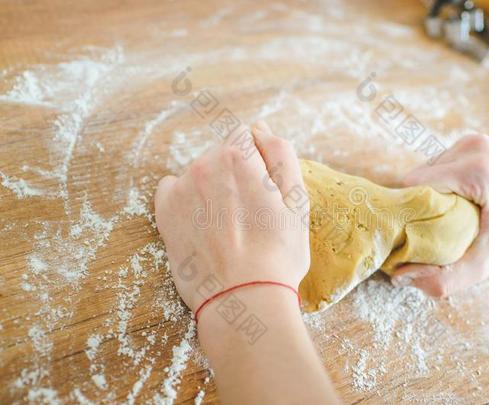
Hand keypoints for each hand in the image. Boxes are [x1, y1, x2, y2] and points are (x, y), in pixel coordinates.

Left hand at [154, 121, 309, 310]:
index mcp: (239, 156)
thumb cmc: (277, 253)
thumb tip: (261, 128)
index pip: (244, 136)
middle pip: (220, 154)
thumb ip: (280, 154)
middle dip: (234, 174)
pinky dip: (185, 199)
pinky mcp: (165, 211)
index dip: (257, 162)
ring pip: (199, 172)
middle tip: (249, 214)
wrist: (243, 298)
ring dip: (211, 188)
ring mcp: (181, 188)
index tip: (262, 189)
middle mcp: (204, 164)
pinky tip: (201, 223)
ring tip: (227, 225)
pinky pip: (172, 188)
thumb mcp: (297, 199)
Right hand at [392, 135, 488, 295]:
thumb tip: (400, 276)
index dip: (410, 209)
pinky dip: (436, 185)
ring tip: (444, 214)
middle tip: (432, 226)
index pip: (416, 184)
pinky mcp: (469, 141)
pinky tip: (452, 201)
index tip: (416, 231)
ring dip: (425, 194)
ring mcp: (472, 141)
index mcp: (477, 170)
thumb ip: (444, 277)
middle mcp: (473, 147)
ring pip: (423, 171)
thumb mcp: (482, 264)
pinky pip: (434, 166)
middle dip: (417, 203)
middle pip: (417, 176)